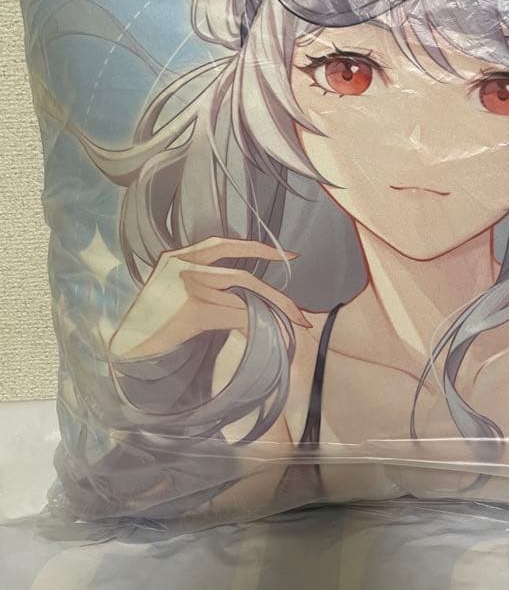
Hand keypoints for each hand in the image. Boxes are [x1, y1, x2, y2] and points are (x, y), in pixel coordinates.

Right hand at [109, 236, 309, 360]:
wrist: (126, 345)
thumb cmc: (152, 321)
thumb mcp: (175, 291)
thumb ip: (204, 282)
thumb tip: (247, 296)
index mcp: (178, 256)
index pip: (225, 244)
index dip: (259, 249)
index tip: (289, 254)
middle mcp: (183, 266)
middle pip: (242, 276)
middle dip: (276, 295)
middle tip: (301, 313)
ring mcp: (187, 287)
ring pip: (242, 298)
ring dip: (271, 314)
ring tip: (292, 327)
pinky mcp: (192, 311)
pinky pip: (234, 316)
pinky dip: (254, 327)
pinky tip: (268, 336)